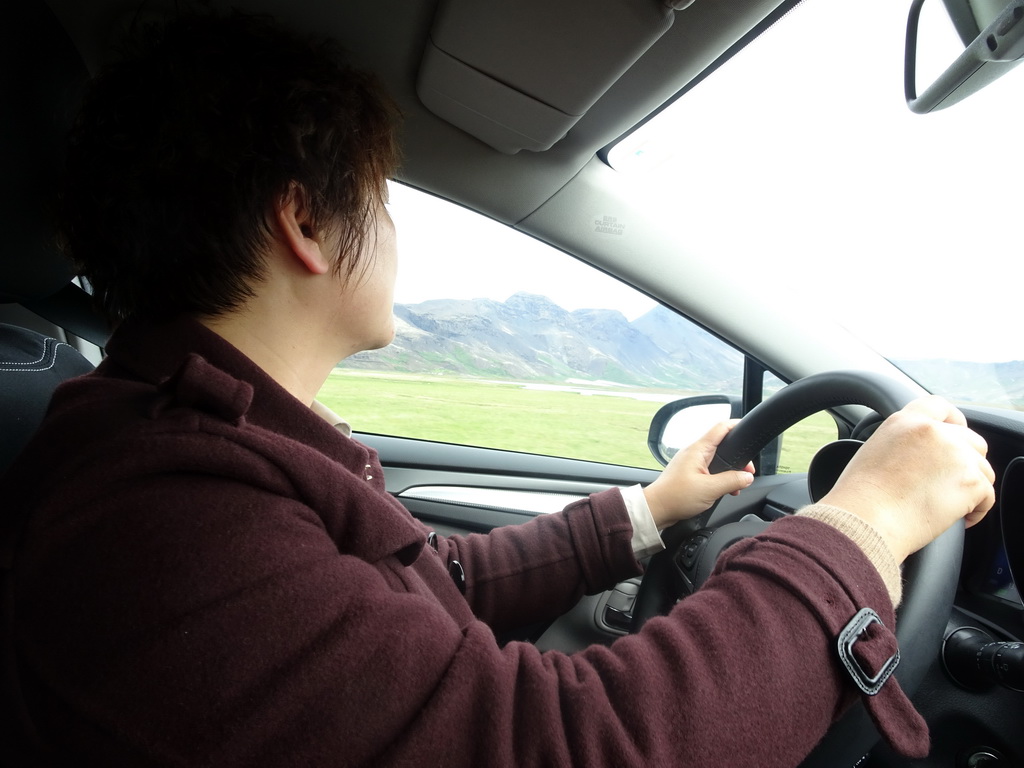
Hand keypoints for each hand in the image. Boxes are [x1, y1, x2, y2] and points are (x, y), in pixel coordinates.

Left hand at [644, 420, 754, 528]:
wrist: (656, 509)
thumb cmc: (675, 497)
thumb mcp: (710, 489)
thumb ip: (732, 481)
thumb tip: (747, 477)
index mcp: (698, 450)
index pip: (720, 428)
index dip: (736, 425)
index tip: (748, 430)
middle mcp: (694, 453)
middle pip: (723, 445)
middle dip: (738, 458)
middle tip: (747, 472)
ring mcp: (691, 463)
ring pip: (718, 461)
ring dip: (730, 472)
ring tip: (737, 485)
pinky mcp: (690, 474)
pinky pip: (711, 471)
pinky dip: (720, 479)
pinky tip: (725, 491)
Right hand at [819, 396, 994, 562]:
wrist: (866, 520)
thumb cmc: (861, 496)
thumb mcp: (874, 451)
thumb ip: (903, 442)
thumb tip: (921, 457)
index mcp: (906, 421)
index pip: (941, 406)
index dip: (953, 420)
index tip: (956, 432)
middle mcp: (934, 432)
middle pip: (971, 441)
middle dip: (966, 462)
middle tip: (949, 482)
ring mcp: (956, 455)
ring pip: (982, 470)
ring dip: (970, 487)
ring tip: (948, 506)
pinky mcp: (971, 481)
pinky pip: (987, 496)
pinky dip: (976, 510)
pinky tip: (958, 519)